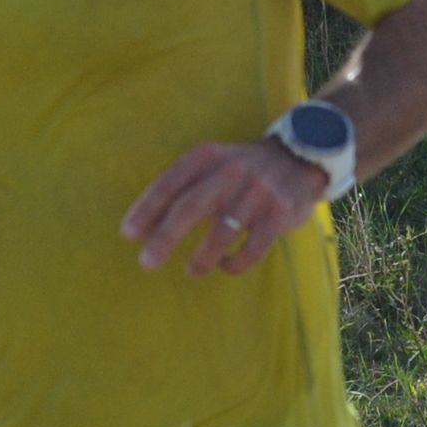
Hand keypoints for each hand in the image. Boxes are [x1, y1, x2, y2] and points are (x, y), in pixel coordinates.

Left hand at [119, 139, 326, 276]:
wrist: (298, 160)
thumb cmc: (239, 170)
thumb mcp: (209, 165)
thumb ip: (178, 189)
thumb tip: (140, 227)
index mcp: (206, 157)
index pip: (169, 183)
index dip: (146, 209)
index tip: (128, 234)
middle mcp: (230, 171)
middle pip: (190, 207)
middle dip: (165, 237)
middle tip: (147, 262)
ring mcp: (257, 193)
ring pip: (222, 232)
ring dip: (202, 257)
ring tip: (191, 270)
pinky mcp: (279, 215)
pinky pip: (253, 248)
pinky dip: (234, 263)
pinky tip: (224, 265)